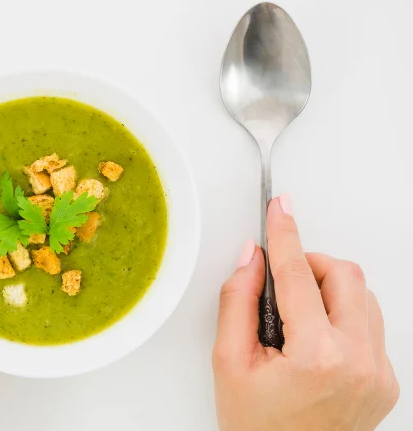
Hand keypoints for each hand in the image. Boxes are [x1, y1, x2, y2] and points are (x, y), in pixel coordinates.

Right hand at [213, 195, 398, 430]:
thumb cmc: (256, 428)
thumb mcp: (229, 363)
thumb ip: (238, 302)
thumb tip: (252, 260)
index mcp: (317, 357)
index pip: (298, 276)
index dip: (285, 234)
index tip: (281, 208)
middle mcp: (359, 361)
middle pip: (345, 275)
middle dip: (311, 264)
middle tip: (282, 279)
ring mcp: (379, 372)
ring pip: (362, 295)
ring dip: (328, 290)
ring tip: (297, 317)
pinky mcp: (387, 380)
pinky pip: (369, 324)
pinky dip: (341, 317)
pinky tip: (315, 339)